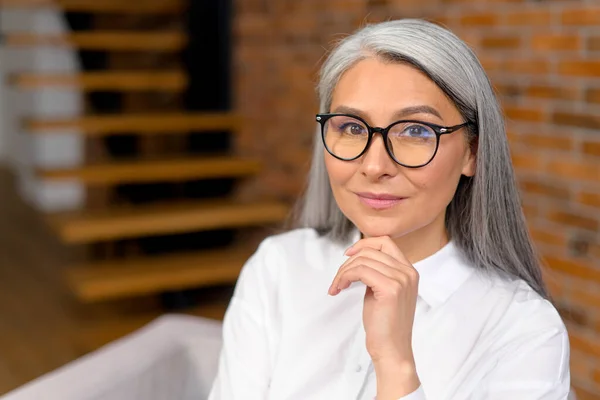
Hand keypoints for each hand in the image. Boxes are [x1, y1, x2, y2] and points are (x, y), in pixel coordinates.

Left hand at [328, 236, 419, 398]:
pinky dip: (344, 277)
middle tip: (338, 279)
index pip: (386, 242)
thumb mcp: (382, 291)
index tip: (348, 255)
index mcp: (409, 271)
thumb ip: (377, 272)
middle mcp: (408, 272)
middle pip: (371, 250)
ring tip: (337, 286)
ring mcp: (401, 279)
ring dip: (343, 272)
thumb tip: (358, 257)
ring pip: (363, 260)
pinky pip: (360, 271)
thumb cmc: (384, 325)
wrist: (391, 350)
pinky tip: (338, 288)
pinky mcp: (391, 289)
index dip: (364, 244)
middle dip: (348, 262)